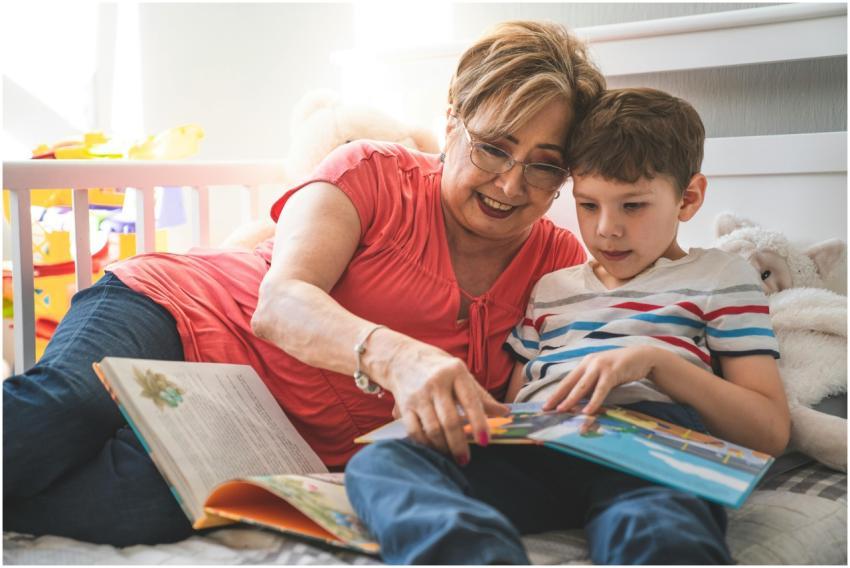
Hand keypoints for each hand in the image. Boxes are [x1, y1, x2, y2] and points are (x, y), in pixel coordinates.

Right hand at [386, 341, 508, 464]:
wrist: (403, 359)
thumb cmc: (440, 370)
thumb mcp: (462, 376)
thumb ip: (482, 396)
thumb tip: (505, 413)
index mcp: (456, 372)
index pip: (470, 401)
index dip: (479, 423)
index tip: (485, 442)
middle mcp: (436, 382)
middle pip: (450, 420)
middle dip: (459, 444)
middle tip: (465, 460)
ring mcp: (418, 394)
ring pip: (432, 428)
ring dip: (443, 447)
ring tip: (451, 455)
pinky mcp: (404, 406)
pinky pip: (414, 431)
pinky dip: (425, 444)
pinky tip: (434, 448)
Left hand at [543, 345, 660, 413]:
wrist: (642, 356)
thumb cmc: (620, 368)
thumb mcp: (602, 375)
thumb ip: (591, 385)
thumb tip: (578, 402)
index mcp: (585, 364)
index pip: (567, 381)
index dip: (556, 393)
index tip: (545, 405)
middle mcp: (589, 363)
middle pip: (570, 383)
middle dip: (557, 397)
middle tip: (546, 409)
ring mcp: (600, 366)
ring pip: (582, 386)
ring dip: (571, 399)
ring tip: (562, 410)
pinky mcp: (612, 371)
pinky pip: (601, 389)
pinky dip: (594, 400)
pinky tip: (588, 410)